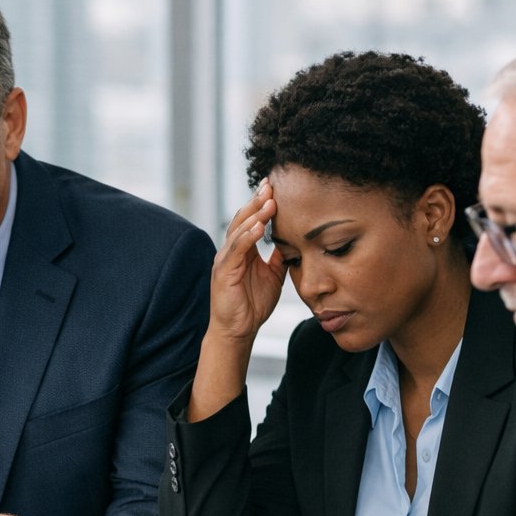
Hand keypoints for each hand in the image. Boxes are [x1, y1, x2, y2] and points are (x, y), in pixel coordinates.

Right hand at [207, 180, 285, 344]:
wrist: (238, 330)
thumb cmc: (252, 305)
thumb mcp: (273, 275)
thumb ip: (279, 257)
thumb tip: (292, 240)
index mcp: (242, 250)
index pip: (251, 220)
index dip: (261, 203)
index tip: (274, 187)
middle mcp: (231, 251)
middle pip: (242, 219)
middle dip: (257, 201)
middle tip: (270, 184)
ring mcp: (225, 260)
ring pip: (238, 231)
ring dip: (254, 215)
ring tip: (268, 201)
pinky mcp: (223, 272)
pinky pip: (235, 250)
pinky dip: (246, 237)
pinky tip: (258, 226)